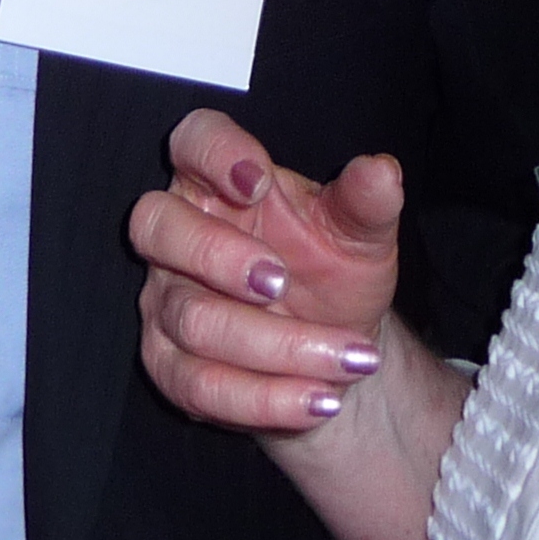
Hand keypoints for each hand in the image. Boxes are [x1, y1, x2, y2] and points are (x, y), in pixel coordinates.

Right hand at [131, 108, 404, 436]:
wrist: (335, 351)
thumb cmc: (332, 274)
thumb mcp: (359, 236)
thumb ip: (365, 203)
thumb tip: (381, 172)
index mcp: (218, 183)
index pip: (192, 141)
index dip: (212, 153)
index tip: (258, 180)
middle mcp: (178, 237)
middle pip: (157, 226)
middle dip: (220, 256)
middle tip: (282, 281)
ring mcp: (166, 303)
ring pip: (193, 320)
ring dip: (276, 345)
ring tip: (346, 357)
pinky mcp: (170, 366)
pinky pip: (201, 385)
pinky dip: (267, 398)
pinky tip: (320, 397)